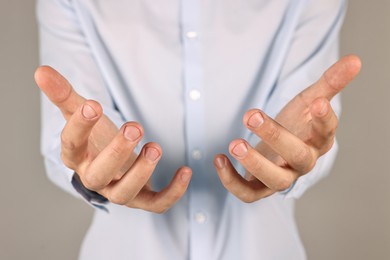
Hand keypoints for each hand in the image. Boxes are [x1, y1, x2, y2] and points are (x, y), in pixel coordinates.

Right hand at [35, 66, 191, 212]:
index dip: (79, 127)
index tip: (93, 106)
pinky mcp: (142, 198)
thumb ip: (65, 94)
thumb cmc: (97, 137)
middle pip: (99, 175)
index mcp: (77, 156)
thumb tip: (41, 71)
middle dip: (116, 152)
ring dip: (141, 173)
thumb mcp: (82, 113)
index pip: (71, 145)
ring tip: (155, 147)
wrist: (113, 161)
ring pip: (124, 193)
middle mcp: (95, 178)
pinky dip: (172, 192)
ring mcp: (118, 190)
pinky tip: (185, 170)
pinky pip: (156, 204)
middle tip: (134, 127)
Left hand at [214, 55, 360, 201]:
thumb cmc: (297, 123)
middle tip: (251, 115)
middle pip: (298, 156)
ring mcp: (282, 176)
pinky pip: (248, 193)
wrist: (279, 147)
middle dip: (276, 136)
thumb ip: (329, 82)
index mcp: (318, 139)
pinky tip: (219, 159)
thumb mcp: (309, 100)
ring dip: (254, 164)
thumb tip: (355, 59)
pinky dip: (232, 181)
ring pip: (275, 180)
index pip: (327, 131)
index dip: (323, 119)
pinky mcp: (260, 187)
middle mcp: (303, 162)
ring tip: (234, 143)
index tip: (315, 102)